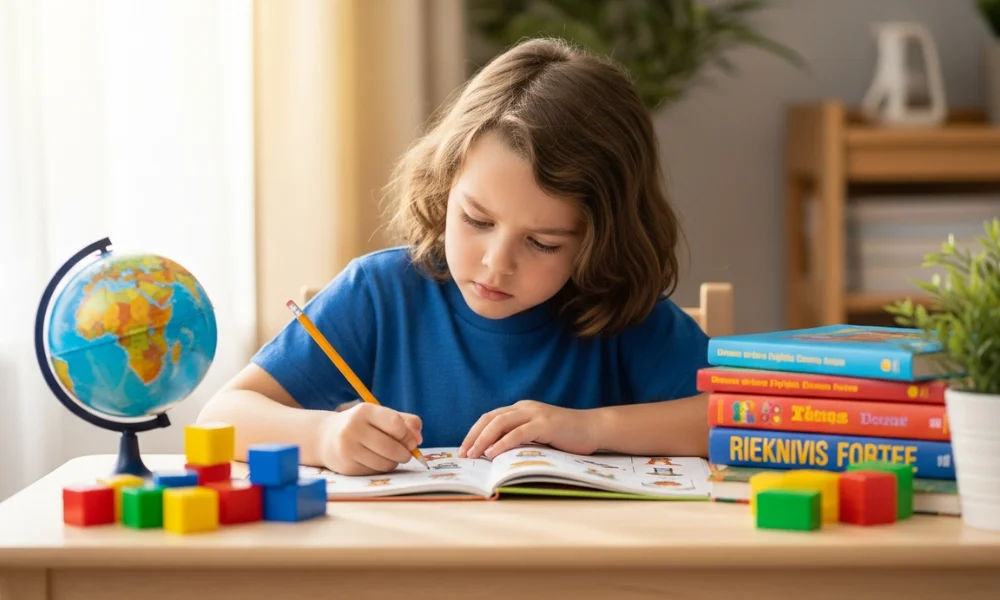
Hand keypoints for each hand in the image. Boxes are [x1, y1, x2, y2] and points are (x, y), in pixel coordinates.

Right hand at [318, 402, 421, 474]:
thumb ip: (405, 421)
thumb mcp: (380, 416)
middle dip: (405, 453)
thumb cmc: (362, 425)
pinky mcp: (347, 467)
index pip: (395, 423)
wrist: (326, 437)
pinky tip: (376, 461)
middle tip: (407, 453)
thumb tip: (418, 439)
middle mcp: (353, 428)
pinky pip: (376, 471)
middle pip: (391, 447)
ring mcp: (348, 449)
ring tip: (391, 456)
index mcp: (364, 411)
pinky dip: (382, 468)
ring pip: (385, 462)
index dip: (408, 435)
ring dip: (394, 462)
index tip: (412, 440)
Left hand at [458, 400, 599, 458]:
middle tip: (463, 454)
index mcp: (521, 409)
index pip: (490, 417)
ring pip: (500, 423)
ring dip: (484, 440)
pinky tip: (493, 453)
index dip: (474, 432)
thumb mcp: (538, 435)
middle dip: (474, 436)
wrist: (593, 428)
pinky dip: (503, 443)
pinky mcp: (545, 424)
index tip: (464, 449)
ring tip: (474, 455)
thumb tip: (496, 455)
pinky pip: (518, 433)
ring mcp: (535, 414)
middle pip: (490, 418)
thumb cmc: (566, 436)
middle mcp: (525, 408)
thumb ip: (520, 438)